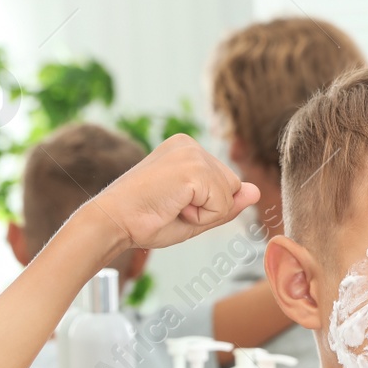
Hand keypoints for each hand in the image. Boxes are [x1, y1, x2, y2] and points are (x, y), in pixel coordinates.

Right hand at [83, 134, 258, 250]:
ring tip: (170, 207)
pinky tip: (173, 207)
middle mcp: (189, 144)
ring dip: (204, 214)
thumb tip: (256, 191)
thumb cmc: (144, 220)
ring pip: (229, 196)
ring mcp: (191, 153)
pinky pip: (221, 204)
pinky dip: (201, 217)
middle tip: (170, 207)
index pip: (224, 183)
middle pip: (231, 186)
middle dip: (208, 208)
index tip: (170, 204)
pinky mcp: (193, 169)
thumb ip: (225, 202)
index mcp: (185, 149)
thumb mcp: (194, 214)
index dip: (204, 206)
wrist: (111, 223)